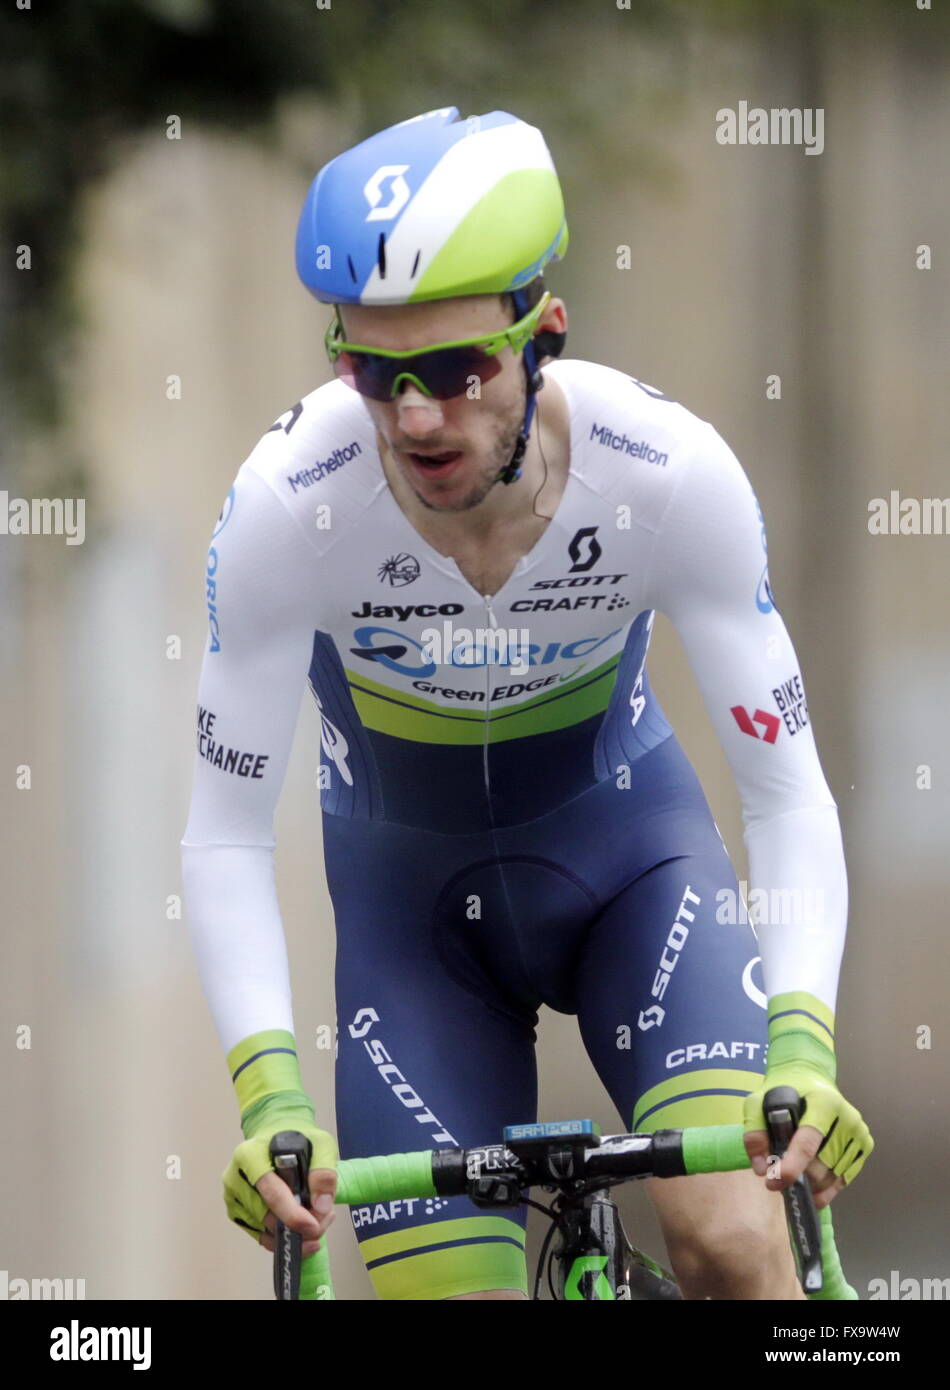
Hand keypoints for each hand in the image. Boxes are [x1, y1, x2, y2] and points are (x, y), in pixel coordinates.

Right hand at [223, 1117, 338, 1247]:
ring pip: (265, 1231)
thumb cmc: (296, 1137)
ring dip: (294, 1234)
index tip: (313, 1226)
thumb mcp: (319, 1143)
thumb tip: (321, 1206)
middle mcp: (235, 1178)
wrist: (276, 1133)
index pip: (272, 1193)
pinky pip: (261, 1236)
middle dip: (299, 1227)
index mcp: (250, 1156)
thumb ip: (323, 1171)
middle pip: (268, 1217)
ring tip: (318, 1219)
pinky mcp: (236, 1212)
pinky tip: (301, 1228)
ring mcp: (233, 1197)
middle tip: (324, 1220)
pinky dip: (282, 1238)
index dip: (294, 1215)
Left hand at [743, 1066, 872, 1208]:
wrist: (811, 1077)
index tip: (773, 1182)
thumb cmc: (785, 1090)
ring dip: (812, 1186)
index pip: (807, 1144)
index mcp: (823, 1102)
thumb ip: (755, 1132)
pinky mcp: (865, 1144)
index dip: (790, 1167)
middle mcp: (847, 1118)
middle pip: (821, 1165)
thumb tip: (762, 1168)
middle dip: (798, 1178)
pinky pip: (845, 1178)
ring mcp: (859, 1132)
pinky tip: (812, 1188)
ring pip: (833, 1177)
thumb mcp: (760, 1101)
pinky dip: (827, 1188)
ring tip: (794, 1180)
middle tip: (778, 1179)